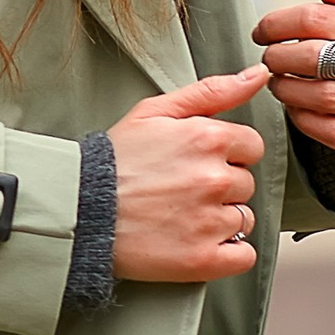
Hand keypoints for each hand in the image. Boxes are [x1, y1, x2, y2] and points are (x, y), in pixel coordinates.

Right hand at [108, 66, 267, 281]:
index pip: (251, 147)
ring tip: (182, 217)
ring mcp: (209, 221)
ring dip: (221, 220)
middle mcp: (213, 179)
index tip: (199, 163)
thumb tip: (257, 75)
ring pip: (244, 219)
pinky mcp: (203, 259)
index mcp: (208, 139)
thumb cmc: (114, 161)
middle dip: (221, 187)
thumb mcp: (155, 111)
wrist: (77, 210)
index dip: (227, 154)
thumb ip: (213, 91)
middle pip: (246, 184)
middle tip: (182, 190)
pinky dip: (228, 254)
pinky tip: (197, 242)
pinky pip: (243, 257)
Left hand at [255, 0, 334, 167]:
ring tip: (277, 83)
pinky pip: (329, 129)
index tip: (261, 32)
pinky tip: (295, 108)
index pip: (318, 17)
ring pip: (323, 95)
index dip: (278, 23)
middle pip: (318, 56)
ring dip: (288, 89)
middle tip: (268, 59)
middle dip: (280, 57)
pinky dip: (303, 118)